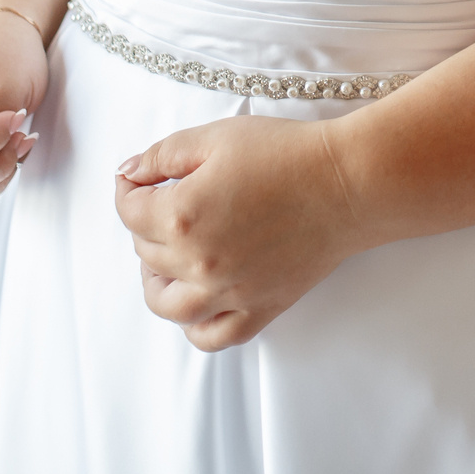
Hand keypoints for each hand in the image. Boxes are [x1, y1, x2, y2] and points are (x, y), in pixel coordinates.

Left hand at [114, 114, 366, 350]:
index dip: (128, 189)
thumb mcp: (215, 138)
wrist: (347, 183)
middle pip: (144, 252)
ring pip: (166, 304)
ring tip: (169, 256)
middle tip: (164, 201)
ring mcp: (227, 294)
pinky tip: (199, 297)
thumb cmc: (286, 154)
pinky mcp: (258, 309)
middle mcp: (198, 262)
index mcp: (181, 216)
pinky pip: (210, 336)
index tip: (139, 179)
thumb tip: (127, 173)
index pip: (128, 211)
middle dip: (145, 224)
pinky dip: (195, 324)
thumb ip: (161, 155)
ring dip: (156, 279)